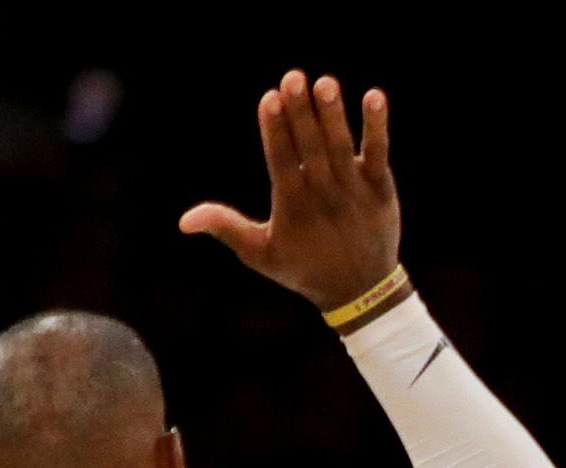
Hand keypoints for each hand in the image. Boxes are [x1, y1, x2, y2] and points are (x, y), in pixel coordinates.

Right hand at [180, 72, 398, 313]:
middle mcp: (324, 196)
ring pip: (342, 147)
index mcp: (293, 207)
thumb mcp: (261, 254)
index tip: (269, 99)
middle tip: (293, 77)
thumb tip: (183, 221)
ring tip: (325, 82)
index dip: (275, 130)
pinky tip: (374, 95)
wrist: (362, 292)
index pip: (282, 162)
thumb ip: (227, 228)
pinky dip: (377, 126)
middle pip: (310, 148)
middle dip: (301, 113)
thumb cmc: (304, 269)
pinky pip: (380, 153)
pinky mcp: (381, 188)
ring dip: (333, 114)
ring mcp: (354, 191)